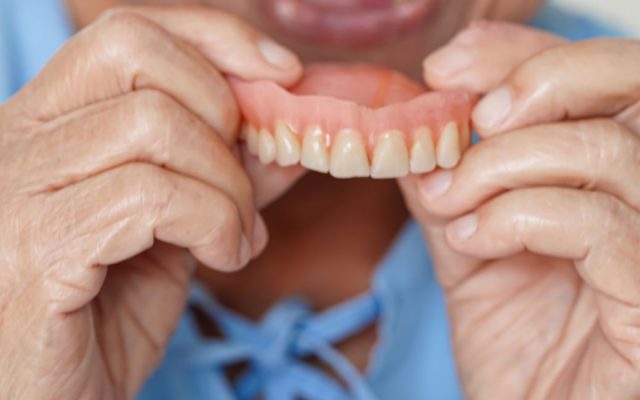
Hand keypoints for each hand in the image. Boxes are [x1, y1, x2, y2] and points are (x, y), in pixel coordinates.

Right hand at [0, 6, 300, 398]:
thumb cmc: (104, 317)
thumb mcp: (177, 229)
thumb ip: (224, 174)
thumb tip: (287, 133)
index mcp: (47, 125)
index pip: (128, 32)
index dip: (215, 36)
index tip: (282, 71)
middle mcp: (17, 141)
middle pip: (138, 55)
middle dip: (224, 112)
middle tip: (243, 182)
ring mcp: (16, 191)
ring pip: (153, 125)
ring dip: (226, 185)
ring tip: (237, 237)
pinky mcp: (34, 248)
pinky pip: (149, 196)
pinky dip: (212, 222)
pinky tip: (221, 258)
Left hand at [401, 22, 639, 398]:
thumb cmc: (521, 354)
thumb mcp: (473, 256)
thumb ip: (454, 193)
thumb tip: (416, 136)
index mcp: (613, 181)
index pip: (595, 81)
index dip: (523, 56)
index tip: (447, 68)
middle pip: (633, 85)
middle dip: (539, 82)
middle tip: (472, 118)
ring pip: (607, 151)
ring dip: (505, 164)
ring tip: (454, 199)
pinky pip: (600, 225)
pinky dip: (520, 217)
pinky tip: (478, 239)